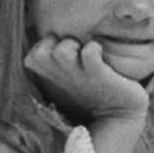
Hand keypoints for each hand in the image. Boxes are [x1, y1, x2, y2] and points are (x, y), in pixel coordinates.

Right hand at [26, 34, 149, 123]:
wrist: (121, 113)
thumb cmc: (97, 92)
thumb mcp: (74, 78)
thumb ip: (62, 62)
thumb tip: (57, 39)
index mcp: (56, 77)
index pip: (31, 57)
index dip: (43, 47)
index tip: (59, 48)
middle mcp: (64, 77)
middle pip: (39, 53)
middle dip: (55, 43)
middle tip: (73, 49)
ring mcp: (80, 76)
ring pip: (61, 51)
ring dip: (72, 44)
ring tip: (83, 51)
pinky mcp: (100, 75)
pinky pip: (90, 53)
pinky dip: (94, 48)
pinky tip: (100, 52)